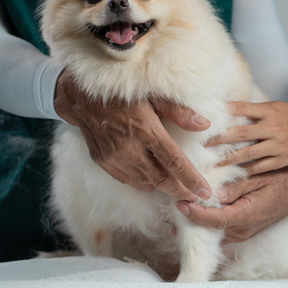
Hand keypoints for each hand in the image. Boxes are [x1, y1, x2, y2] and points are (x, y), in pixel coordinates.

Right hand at [54, 70, 212, 200]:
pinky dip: (141, 182)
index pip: (175, 162)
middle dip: (180, 190)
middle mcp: (130, 148)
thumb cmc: (122, 91)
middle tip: (194, 195)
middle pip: (161, 178)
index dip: (192, 180)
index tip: (206, 192)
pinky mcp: (103, 160)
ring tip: (176, 188)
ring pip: (145, 181)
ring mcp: (114, 157)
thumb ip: (179, 112)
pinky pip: (127, 179)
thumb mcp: (153, 95)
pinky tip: (150, 181)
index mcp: (147, 131)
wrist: (81, 95)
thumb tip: (205, 124)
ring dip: (162, 187)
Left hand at [177, 162, 287, 242]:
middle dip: (191, 217)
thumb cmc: (281, 177)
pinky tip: (195, 207)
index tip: (181, 204)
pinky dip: (207, 220)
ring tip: (181, 204)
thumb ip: (237, 186)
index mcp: (248, 215)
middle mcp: (244, 229)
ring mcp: (243, 232)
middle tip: (174, 201)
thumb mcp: (260, 176)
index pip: (216, 220)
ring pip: (214, 231)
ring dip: (198, 219)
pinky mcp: (242, 230)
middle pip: (210, 229)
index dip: (196, 214)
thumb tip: (215, 194)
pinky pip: (220, 229)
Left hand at [206, 101, 287, 173]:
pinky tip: (234, 173)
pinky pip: (261, 166)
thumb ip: (255, 110)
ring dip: (230, 159)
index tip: (207, 117)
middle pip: (241, 133)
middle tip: (203, 144)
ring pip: (249, 153)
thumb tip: (229, 108)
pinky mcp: (282, 159)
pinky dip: (247, 169)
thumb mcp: (275, 106)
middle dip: (220, 139)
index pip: (242, 109)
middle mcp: (272, 127)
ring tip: (215, 163)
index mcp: (269, 111)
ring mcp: (278, 145)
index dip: (225, 112)